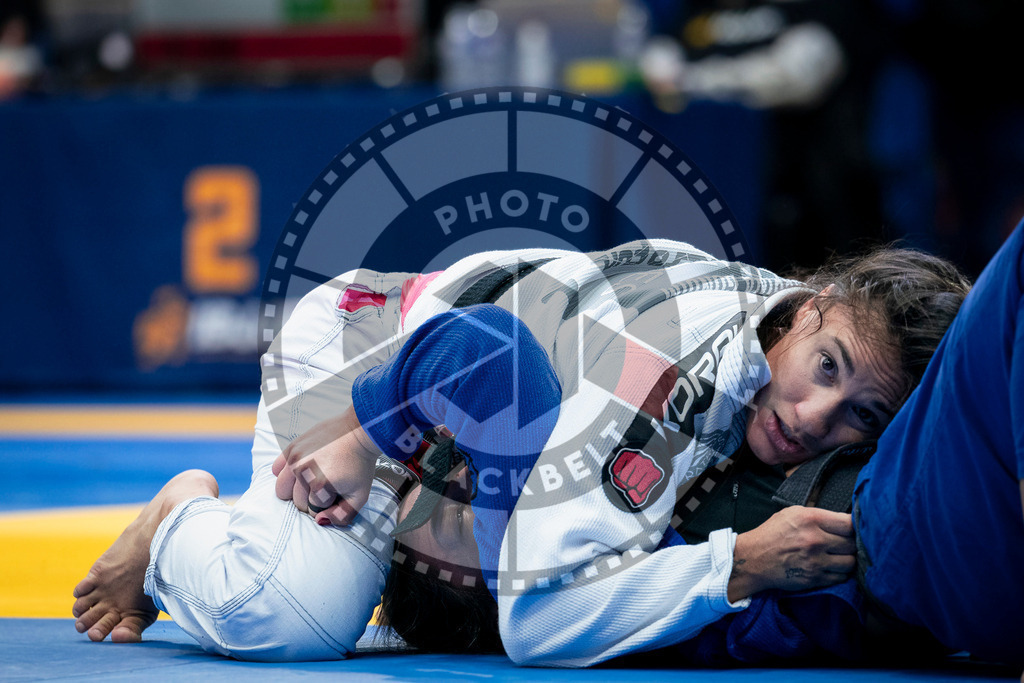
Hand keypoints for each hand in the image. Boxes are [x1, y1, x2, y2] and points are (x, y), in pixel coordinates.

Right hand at [272, 405, 379, 525]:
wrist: (359, 431)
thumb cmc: (360, 464)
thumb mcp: (360, 495)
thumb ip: (342, 516)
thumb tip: (319, 521)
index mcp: (319, 484)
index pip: (313, 511)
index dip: (327, 505)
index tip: (337, 493)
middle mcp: (302, 471)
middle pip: (297, 502)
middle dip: (311, 499)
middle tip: (327, 486)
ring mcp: (294, 458)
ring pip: (282, 490)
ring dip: (296, 489)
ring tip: (313, 480)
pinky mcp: (290, 447)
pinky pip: (275, 470)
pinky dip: (286, 474)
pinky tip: (302, 470)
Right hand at [728, 506, 855, 601]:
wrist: (753, 559)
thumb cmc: (772, 534)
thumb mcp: (791, 513)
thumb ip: (817, 515)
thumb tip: (842, 520)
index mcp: (810, 519)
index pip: (849, 523)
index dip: (854, 526)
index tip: (852, 529)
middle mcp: (815, 540)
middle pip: (852, 544)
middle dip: (851, 543)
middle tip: (844, 543)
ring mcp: (816, 562)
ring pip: (850, 562)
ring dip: (847, 559)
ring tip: (840, 556)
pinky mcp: (814, 579)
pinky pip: (840, 577)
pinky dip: (840, 573)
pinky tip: (832, 567)